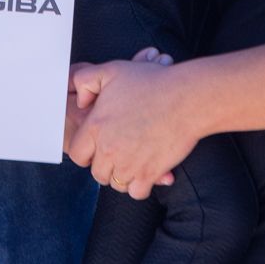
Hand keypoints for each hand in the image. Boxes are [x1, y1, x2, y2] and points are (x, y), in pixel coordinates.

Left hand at [66, 59, 190, 197]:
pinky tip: (145, 172)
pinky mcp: (149, 174)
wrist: (187, 98)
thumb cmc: (153, 82)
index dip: (86, 152)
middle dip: (105, 166)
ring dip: (123, 176)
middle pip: (97, 173)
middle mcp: (109, 149)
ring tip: (133, 160)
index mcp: (96, 126)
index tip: (97, 148)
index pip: (77, 154)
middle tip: (120, 153)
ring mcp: (128, 164)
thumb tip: (79, 102)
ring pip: (116, 184)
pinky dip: (140, 186)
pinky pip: (136, 193)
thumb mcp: (112, 70)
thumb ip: (84, 81)